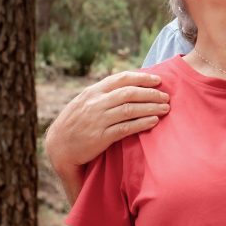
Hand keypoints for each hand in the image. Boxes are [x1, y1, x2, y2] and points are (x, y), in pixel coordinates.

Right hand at [45, 71, 169, 173]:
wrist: (58, 147)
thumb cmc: (76, 123)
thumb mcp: (85, 102)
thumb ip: (104, 94)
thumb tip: (129, 85)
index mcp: (93, 92)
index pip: (121, 78)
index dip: (142, 78)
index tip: (158, 80)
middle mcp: (95, 103)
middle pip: (129, 93)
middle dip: (151, 93)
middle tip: (166, 97)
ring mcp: (97, 119)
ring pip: (130, 109)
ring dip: (151, 107)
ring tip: (165, 108)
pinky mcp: (100, 137)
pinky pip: (126, 128)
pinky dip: (142, 123)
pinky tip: (154, 122)